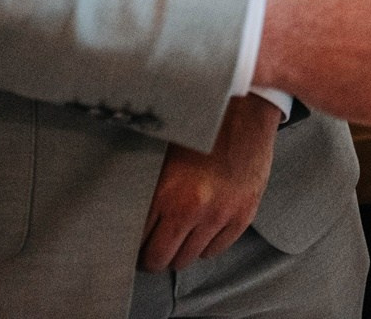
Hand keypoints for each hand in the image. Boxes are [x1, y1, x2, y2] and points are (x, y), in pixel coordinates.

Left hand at [140, 94, 278, 271]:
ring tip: (177, 238)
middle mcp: (194, 209)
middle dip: (152, 256)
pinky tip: (201, 230)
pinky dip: (206, 245)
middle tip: (151, 247)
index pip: (138, 242)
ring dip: (179, 251)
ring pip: (188, 259)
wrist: (246, 111)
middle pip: (161, 259)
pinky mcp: (244, 215)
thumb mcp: (163, 156)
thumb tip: (125, 215)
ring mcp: (221, 215)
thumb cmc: (201, 129)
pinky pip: (216, 250)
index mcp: (167, 193)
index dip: (133, 245)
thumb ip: (149, 189)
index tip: (133, 243)